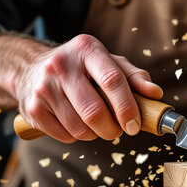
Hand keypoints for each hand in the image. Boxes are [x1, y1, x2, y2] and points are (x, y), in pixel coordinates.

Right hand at [15, 34, 162, 142]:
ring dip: (95, 134)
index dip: (127, 107)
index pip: (112, 81)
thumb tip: (155, 93)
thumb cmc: (80, 68)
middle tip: (117, 130)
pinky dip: (76, 137)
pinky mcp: (32, 108)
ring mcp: (44, 87)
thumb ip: (133, 76)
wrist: (31, 69)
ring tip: (95, 124)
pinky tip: (75, 122)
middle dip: (112, 129)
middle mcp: (61, 65)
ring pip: (80, 128)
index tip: (135, 125)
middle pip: (95, 112)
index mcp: (86, 49)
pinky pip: (65, 136)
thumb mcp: (107, 63)